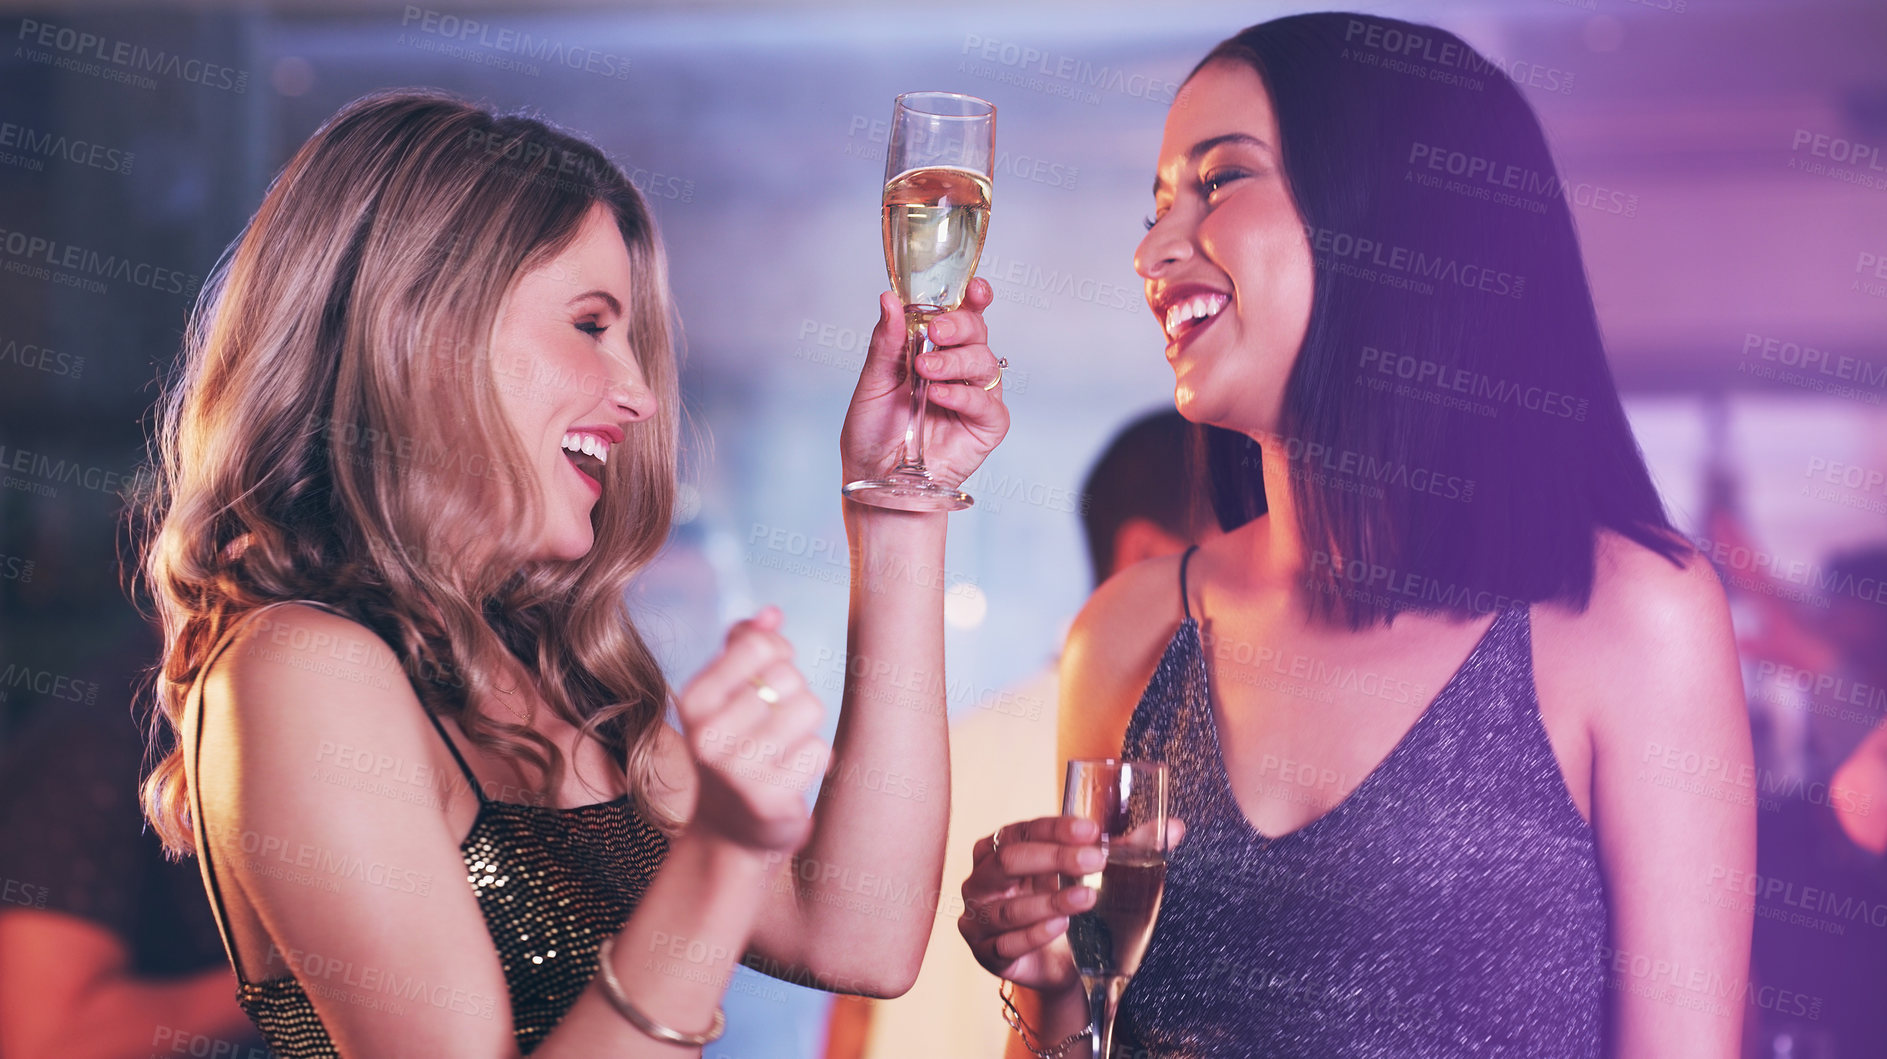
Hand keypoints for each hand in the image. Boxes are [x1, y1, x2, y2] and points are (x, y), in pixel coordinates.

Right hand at [675, 607, 829, 852]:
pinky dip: (812, 761)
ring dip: (805, 729)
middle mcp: (708, 734)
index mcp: (694, 700)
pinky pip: (818, 750)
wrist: (728, 832)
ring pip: (809, 709)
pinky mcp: (766, 798)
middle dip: (792, 696)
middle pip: (788, 677)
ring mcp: (735, 768)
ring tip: (781, 750)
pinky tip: (788, 776)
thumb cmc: (733, 750)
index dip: (778, 653)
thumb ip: (743, 649)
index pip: (757, 645)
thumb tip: (771, 614)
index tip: (769, 677)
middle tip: (772, 726)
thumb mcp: (724, 697)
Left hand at [840, 279, 1008, 491]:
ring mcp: (974, 398)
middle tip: (935, 332)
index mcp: (933, 352)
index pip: (961, 317)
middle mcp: (958, 371)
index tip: (973, 288)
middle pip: (978, 333)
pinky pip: (987, 403)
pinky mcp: (985, 427)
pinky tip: (941, 395)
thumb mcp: (872, 382)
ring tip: (926, 371)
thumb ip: (886, 343)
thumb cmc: (872, 433)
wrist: (876, 480)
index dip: (973, 299)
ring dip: (956, 360)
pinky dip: (964, 395)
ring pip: (985, 362)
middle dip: (960, 326)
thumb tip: (890, 300)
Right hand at [958, 815, 1188, 994]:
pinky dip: (1035, 934)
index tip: (1093, 830)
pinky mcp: (986, 952)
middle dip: (1054, 858)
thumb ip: (1128, 848)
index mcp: (1001, 847)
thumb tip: (1175, 828)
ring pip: (1007, 906)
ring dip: (1050, 900)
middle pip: (1008, 860)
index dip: (1056, 828)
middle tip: (1097, 860)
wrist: (1062, 964)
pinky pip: (1006, 943)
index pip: (1023, 829)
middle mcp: (982, 878)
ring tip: (1087, 897)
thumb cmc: (1068, 904)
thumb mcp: (1094, 874)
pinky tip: (1061, 927)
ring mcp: (978, 917)